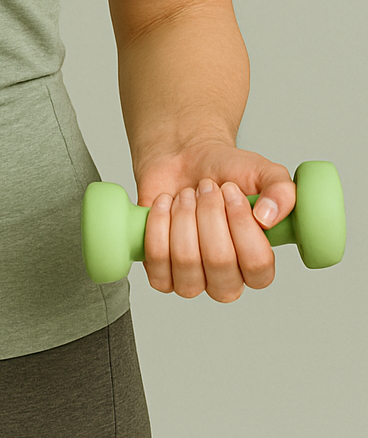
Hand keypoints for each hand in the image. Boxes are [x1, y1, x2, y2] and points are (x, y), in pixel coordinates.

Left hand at [135, 141, 295, 301]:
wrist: (184, 158)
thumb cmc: (226, 171)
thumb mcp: (263, 172)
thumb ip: (282, 192)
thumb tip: (268, 219)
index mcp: (258, 264)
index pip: (257, 265)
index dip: (241, 224)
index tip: (230, 190)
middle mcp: (226, 278)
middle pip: (219, 262)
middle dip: (209, 214)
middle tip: (205, 188)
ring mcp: (191, 279)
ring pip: (185, 262)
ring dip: (183, 218)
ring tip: (186, 195)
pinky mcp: (159, 272)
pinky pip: (156, 261)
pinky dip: (157, 224)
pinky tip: (164, 203)